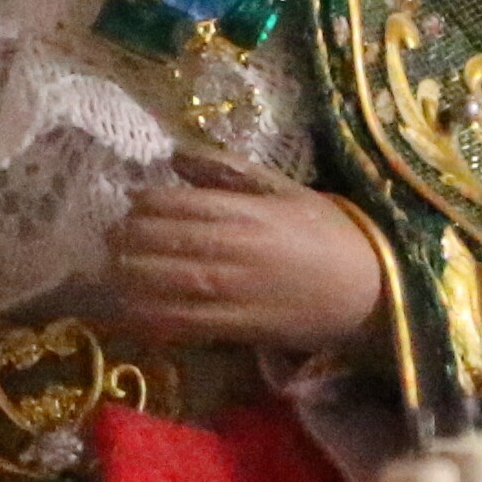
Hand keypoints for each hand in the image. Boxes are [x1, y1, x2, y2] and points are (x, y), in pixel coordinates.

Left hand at [107, 156, 389, 355]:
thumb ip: (229, 172)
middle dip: (126, 238)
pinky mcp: (234, 328)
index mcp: (244, 211)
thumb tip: (175, 153)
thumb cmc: (330, 234)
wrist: (370, 292)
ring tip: (113, 270)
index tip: (130, 201)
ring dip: (128, 276)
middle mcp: (231, 250)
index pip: (174, 202)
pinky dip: (148, 317)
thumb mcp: (285, 189)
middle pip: (159, 241)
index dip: (143, 202)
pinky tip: (130, 310)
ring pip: (161, 283)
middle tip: (111, 237)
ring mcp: (231, 292)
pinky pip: (179, 324)